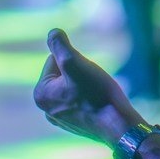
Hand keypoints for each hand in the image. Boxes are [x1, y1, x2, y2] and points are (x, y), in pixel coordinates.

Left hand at [33, 28, 140, 142]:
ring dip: (86, 85)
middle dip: (79, 72)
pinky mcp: (76, 124)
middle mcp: (46, 108)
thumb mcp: (75, 63)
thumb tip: (52, 32)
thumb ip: (60, 45)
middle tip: (94, 85)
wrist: (119, 127)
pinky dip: (90, 99)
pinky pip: (81, 101)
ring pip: (74, 86)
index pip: (55, 59)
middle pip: (64, 74)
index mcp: (40, 94)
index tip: (85, 76)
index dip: (74, 60)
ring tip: (98, 96)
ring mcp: (61, 118)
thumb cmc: (97, 94)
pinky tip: (100, 106)